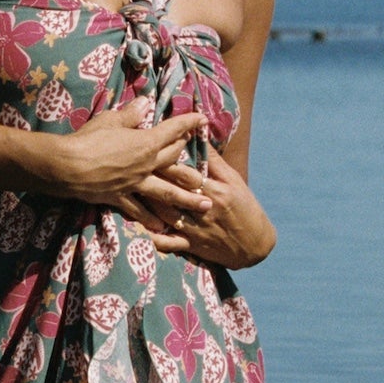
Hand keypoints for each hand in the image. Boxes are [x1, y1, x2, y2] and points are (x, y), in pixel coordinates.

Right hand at [38, 103, 211, 231]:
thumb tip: (145, 103)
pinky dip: (151, 219)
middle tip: (202, 169)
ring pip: (168, 193)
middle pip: (174, 162)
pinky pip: (139, 211)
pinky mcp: (120, 198)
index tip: (202, 119)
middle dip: (190, 163)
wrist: (67, 166)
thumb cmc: (87, 138)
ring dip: (187, 200)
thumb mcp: (109, 120)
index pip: (173, 130)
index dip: (189, 123)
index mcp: (145, 142)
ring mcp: (135, 184)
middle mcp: (146, 164)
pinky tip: (162, 227)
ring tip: (204, 206)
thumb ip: (130, 115)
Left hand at [141, 146, 275, 268]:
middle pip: (171, 192)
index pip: (185, 173)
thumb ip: (215, 161)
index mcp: (214, 191)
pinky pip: (169, 243)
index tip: (149, 149)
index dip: (166, 161)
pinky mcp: (192, 246)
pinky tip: (137, 227)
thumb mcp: (235, 181)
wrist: (256, 245)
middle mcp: (203, 210)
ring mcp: (196, 230)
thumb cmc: (246, 208)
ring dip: (146, 203)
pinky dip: (153, 237)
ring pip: (165, 214)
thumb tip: (199, 136)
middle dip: (151, 179)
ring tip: (127, 190)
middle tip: (131, 167)